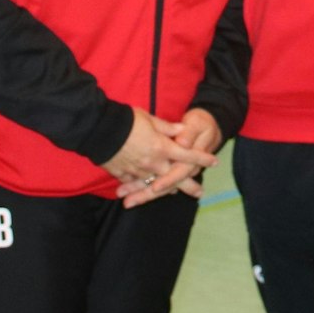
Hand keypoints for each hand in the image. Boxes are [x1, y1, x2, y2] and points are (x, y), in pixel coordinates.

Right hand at [101, 106, 215, 204]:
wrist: (99, 130)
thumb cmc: (126, 120)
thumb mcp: (149, 119)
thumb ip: (167, 127)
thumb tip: (183, 130)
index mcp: (162, 147)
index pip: (187, 155)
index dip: (202, 158)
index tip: (214, 162)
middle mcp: (153, 163)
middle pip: (175, 178)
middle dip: (189, 186)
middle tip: (199, 193)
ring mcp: (138, 171)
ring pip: (156, 184)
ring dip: (167, 189)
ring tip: (175, 193)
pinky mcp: (124, 175)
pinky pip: (137, 183)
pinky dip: (143, 185)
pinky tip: (147, 188)